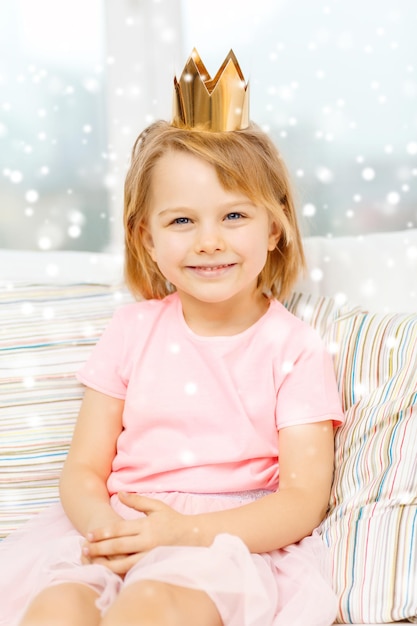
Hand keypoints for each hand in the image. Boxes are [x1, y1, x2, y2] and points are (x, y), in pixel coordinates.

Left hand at [81, 492, 195, 574]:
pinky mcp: (152, 566)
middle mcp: (147, 542)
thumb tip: (119, 493)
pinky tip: (107, 571)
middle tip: (83, 549)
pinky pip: (133, 571)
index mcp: (146, 526)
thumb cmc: (173, 520)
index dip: (103, 533)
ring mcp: (150, 556)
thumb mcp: (156, 507)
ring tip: (91, 562)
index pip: (120, 530)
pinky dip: (119, 572)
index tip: (89, 534)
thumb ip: (137, 501)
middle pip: (118, 547)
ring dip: (105, 563)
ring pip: (123, 564)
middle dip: (99, 548)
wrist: (193, 537)